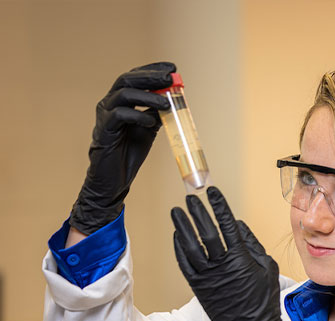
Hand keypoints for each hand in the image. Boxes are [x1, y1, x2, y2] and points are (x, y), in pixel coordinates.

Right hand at [70, 62, 175, 233]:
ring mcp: (105, 116)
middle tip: (171, 76)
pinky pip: (119, 115)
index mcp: (120, 102)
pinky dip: (137, 115)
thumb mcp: (148, 130)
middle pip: (127, 80)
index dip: (152, 70)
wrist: (114, 181)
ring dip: (146, 95)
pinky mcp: (104, 131)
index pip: (134, 78)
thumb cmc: (128, 154)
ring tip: (166, 102)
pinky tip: (151, 121)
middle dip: (150, 76)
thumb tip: (172, 102)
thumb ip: (156, 114)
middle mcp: (109, 104)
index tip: (172, 67)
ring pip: (123, 94)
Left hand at [172, 186, 291, 320]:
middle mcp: (222, 265)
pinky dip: (179, 249)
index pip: (227, 225)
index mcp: (241, 259)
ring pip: (190, 246)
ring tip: (176, 212)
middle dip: (197, 212)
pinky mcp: (198, 287)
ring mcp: (207, 276)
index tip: (212, 193)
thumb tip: (238, 226)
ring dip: (182, 227)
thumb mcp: (267, 268)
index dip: (219, 206)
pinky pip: (184, 264)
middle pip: (206, 232)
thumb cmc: (263, 301)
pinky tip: (177, 237)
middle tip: (190, 198)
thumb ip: (253, 245)